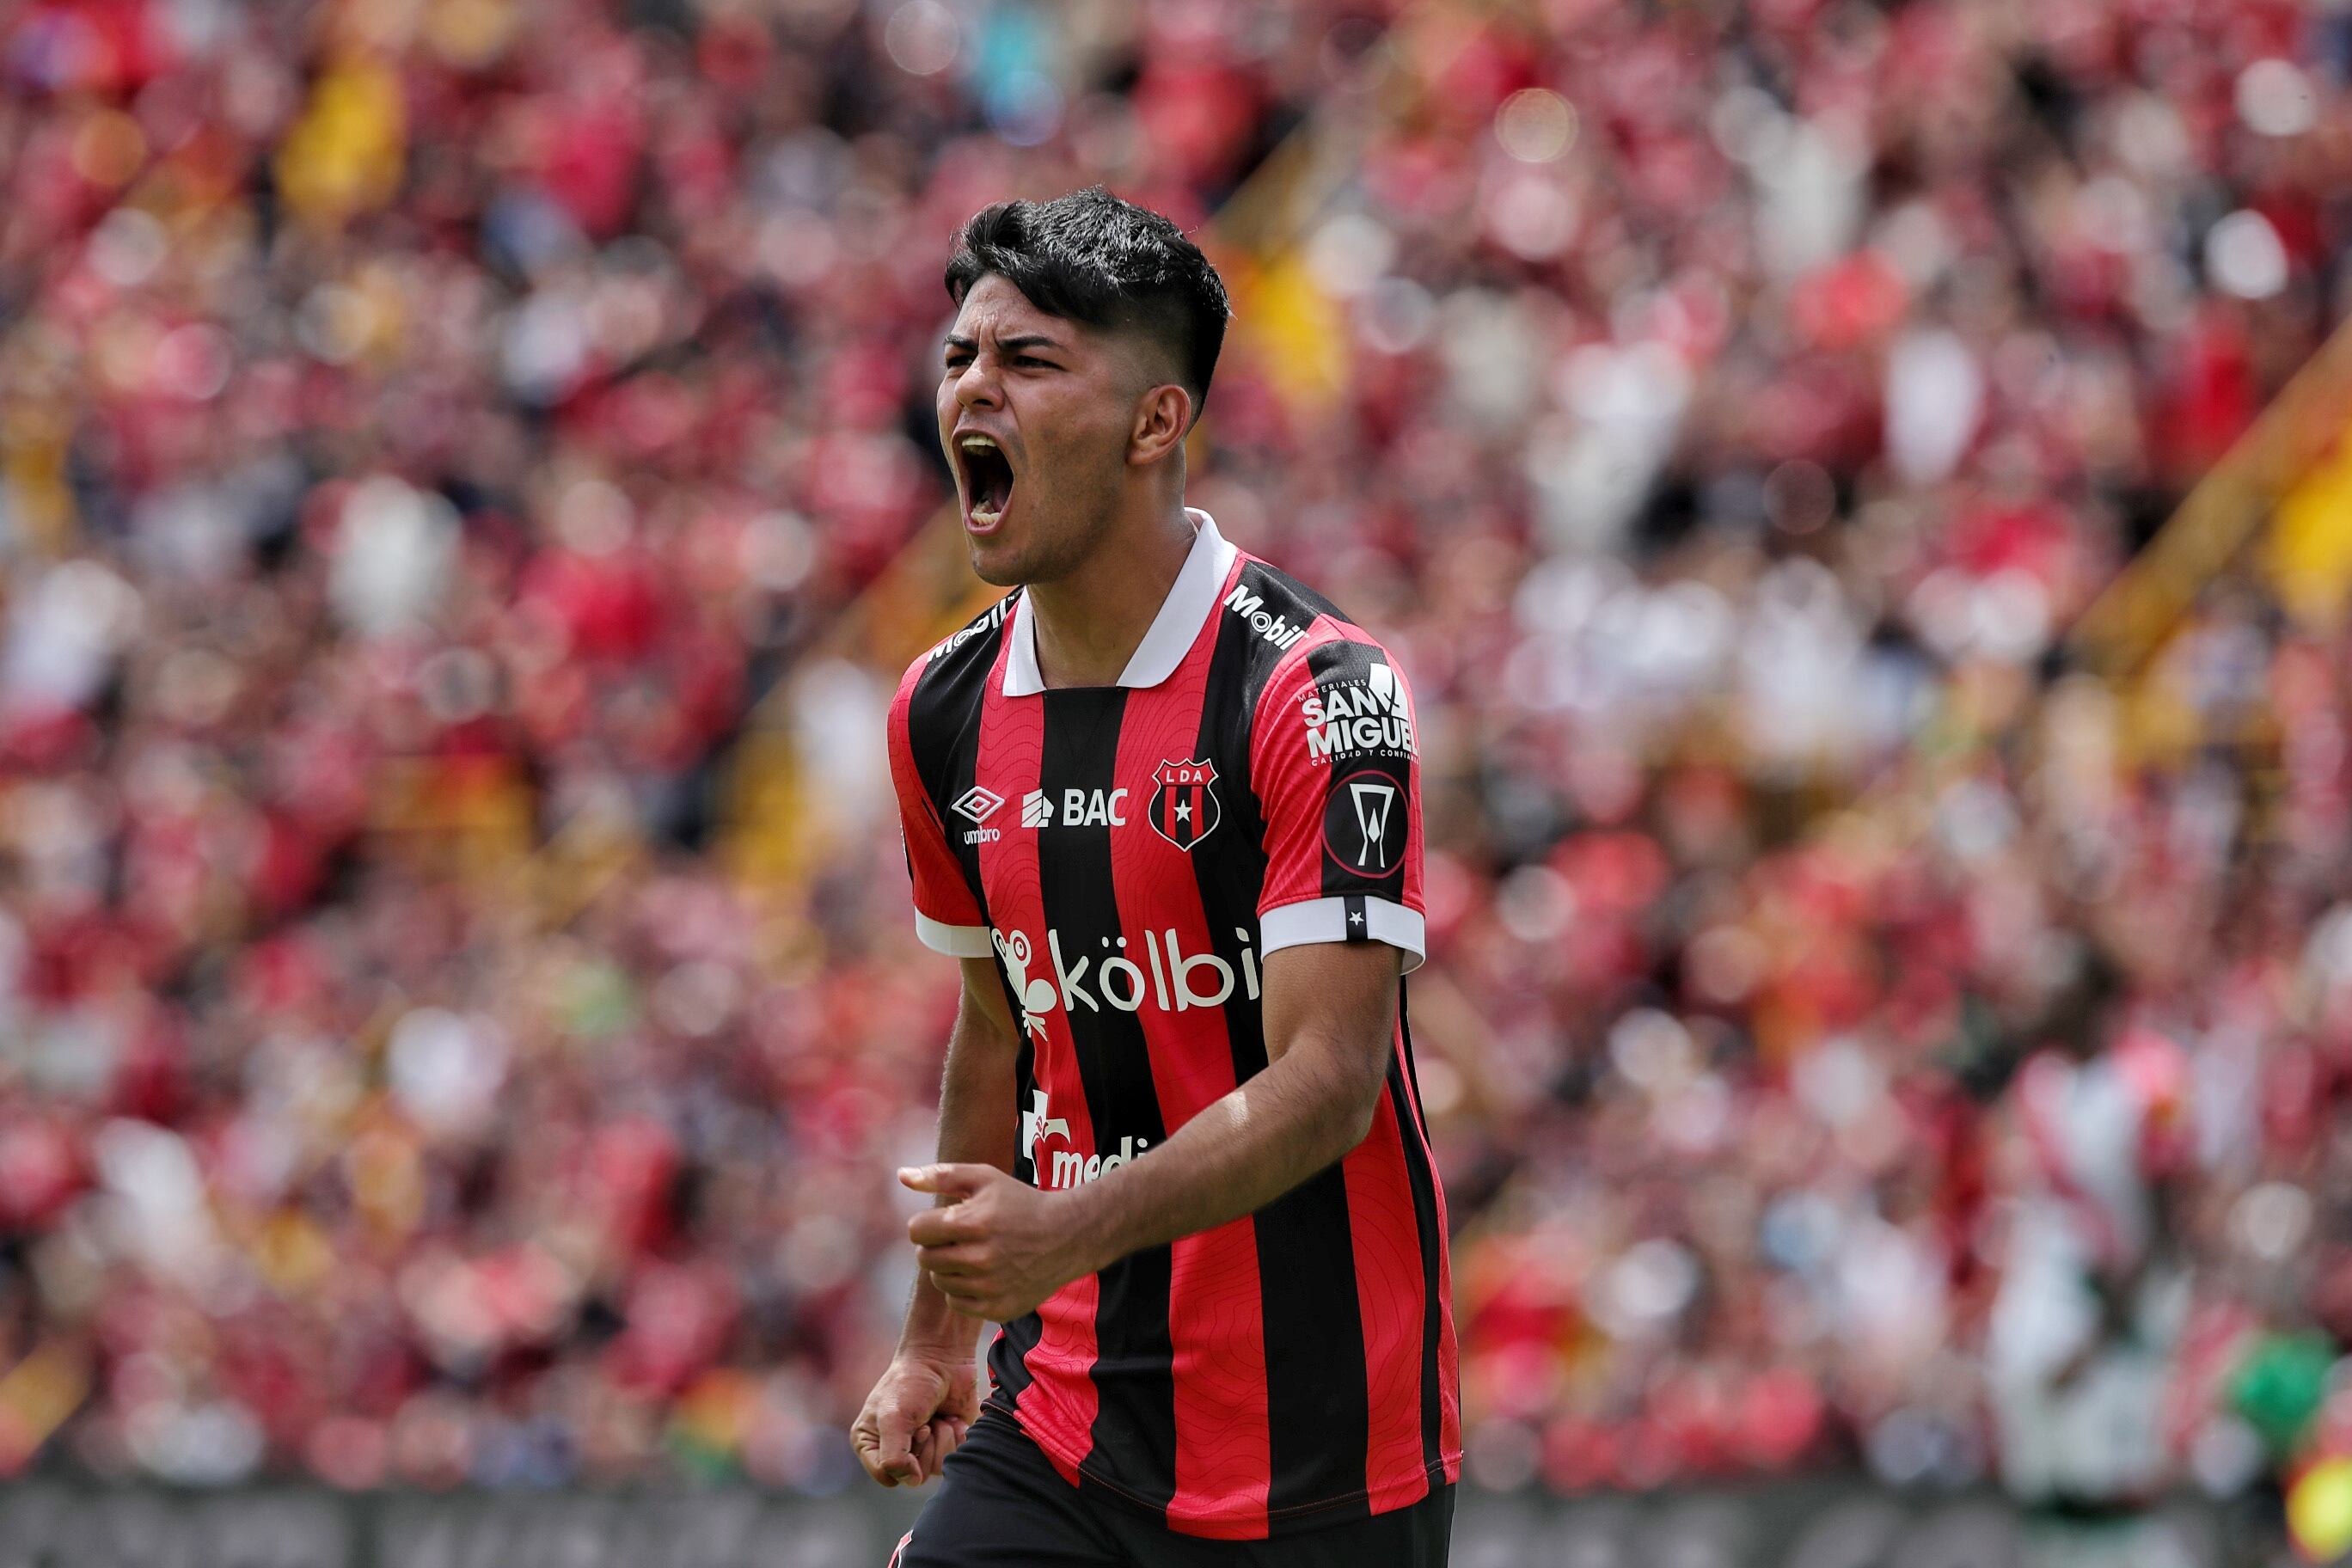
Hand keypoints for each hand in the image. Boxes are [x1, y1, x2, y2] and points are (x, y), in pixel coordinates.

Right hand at [852, 1348, 979, 1486]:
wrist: (943, 1356)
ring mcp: (922, 1447)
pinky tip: (952, 1417)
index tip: (910, 1429)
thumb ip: (894, 1456)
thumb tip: (912, 1481)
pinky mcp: (946, 1441)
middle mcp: (895, 1449)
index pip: (887, 1476)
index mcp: (870, 1444)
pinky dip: (957, 1435)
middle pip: (915, 1475)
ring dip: (942, 1437)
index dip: (902, 1459)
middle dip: (925, 1445)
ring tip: (938, 1416)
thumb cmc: (910, 1382)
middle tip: (925, 1420)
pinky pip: (955, 1456)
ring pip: (937, 1467)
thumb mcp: (893, 1418)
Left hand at [902, 1163, 1092, 1322]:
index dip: (925, 1223)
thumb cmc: (1019, 1202)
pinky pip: (956, 1302)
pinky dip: (963, 1289)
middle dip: (935, 1245)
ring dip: (948, 1267)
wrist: (1067, 1236)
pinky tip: (982, 1273)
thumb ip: (940, 1175)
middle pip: (924, 1258)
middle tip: (958, 1237)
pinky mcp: (997, 1308)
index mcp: (973, 1222)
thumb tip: (901, 1176)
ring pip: (939, 1281)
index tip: (943, 1221)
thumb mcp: (984, 1178)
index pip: (917, 1230)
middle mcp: (980, 1258)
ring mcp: (990, 1286)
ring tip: (972, 1254)